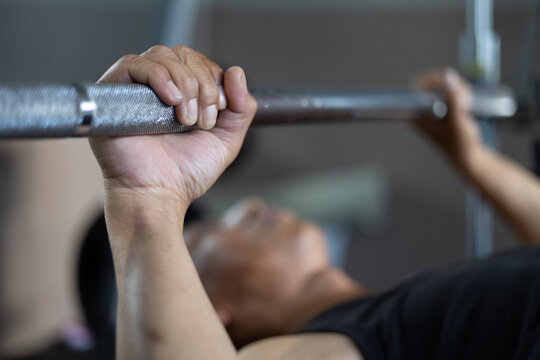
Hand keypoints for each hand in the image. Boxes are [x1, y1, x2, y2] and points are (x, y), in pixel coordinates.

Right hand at [90, 45, 256, 209]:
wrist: (158, 195)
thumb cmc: (185, 174)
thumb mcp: (225, 139)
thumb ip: (240, 108)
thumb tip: (236, 71)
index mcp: (180, 94)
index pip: (198, 62)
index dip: (213, 78)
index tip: (218, 110)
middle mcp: (156, 88)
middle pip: (182, 54)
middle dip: (202, 83)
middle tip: (203, 119)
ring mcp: (134, 89)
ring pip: (162, 55)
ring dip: (184, 83)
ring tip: (186, 118)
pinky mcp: (111, 94)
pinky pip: (133, 64)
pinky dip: (159, 77)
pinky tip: (171, 102)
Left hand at [412, 69, 480, 168]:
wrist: (468, 155)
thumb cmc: (460, 144)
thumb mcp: (457, 122)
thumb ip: (452, 100)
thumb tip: (447, 76)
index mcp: (417, 115)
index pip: (417, 87)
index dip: (434, 80)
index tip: (450, 85)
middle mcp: (421, 110)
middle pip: (431, 82)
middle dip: (450, 84)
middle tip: (464, 95)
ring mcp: (432, 107)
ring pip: (442, 84)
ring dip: (457, 87)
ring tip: (467, 102)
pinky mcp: (443, 106)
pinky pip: (449, 89)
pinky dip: (460, 91)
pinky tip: (467, 102)